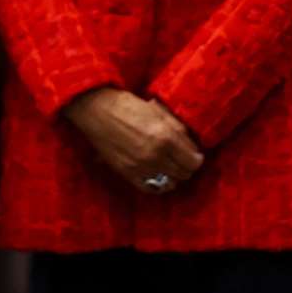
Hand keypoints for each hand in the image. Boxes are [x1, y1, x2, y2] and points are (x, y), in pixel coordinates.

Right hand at [63, 87, 203, 194]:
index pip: (193, 161)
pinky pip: (150, 188)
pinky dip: (158, 184)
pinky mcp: (127, 173)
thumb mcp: (156, 110)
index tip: (194, 154)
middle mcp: (155, 155)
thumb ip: (176, 128)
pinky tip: (157, 175)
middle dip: (186, 167)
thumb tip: (190, 144)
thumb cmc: (126, 104)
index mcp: (164, 137)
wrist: (95, 109)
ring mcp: (140, 167)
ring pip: (169, 183)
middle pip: (184, 174)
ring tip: (170, 166)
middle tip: (182, 159)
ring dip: (173, 176)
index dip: (196, 158)